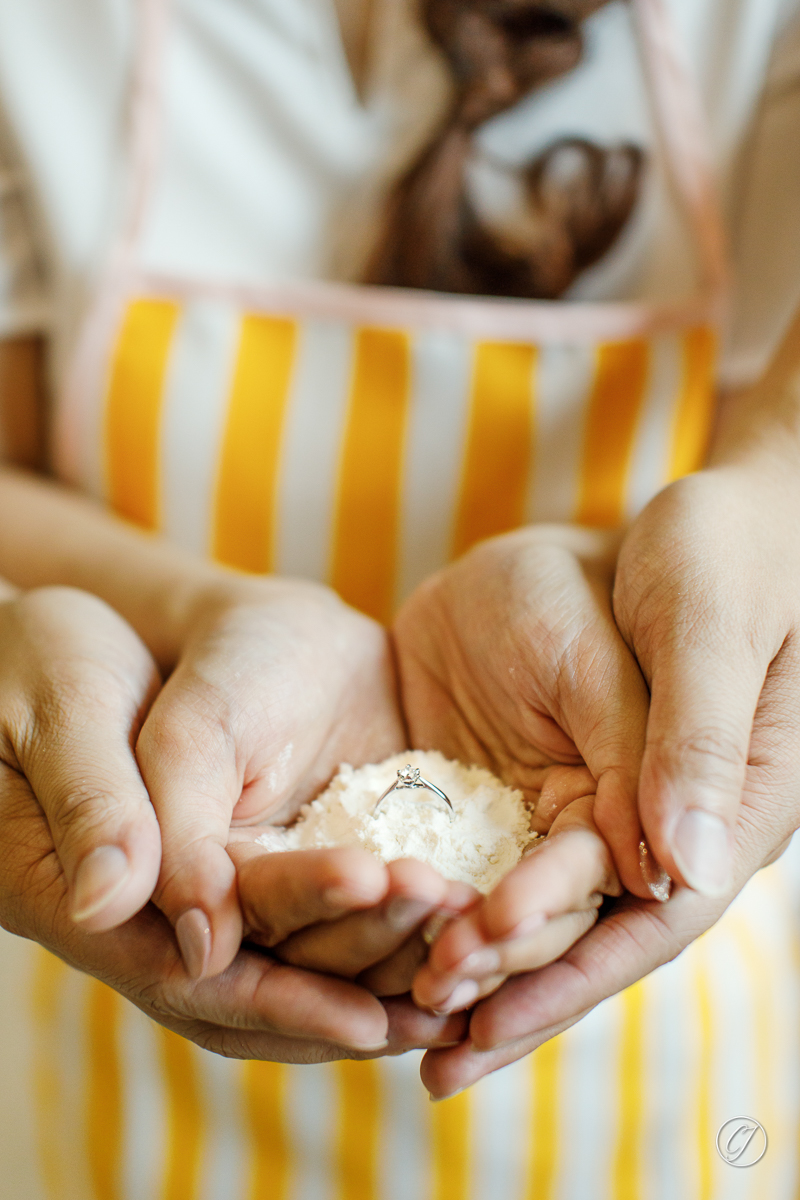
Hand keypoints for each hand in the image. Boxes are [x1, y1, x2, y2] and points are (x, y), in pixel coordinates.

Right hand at [0, 585, 460, 1059]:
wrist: (85, 637)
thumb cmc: (51, 658)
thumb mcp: (68, 707)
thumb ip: (97, 801)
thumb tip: (129, 908)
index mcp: (85, 895)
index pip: (187, 973)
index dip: (280, 998)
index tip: (367, 1011)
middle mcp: (145, 916)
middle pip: (255, 983)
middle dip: (354, 971)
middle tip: (443, 949)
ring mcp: (201, 892)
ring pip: (294, 958)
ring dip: (381, 962)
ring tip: (471, 950)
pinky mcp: (249, 858)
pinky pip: (313, 912)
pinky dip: (381, 925)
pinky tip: (452, 921)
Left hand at [421, 450, 799, 1096]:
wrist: (704, 518)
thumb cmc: (728, 549)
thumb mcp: (709, 621)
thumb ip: (694, 736)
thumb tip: (680, 867)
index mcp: (734, 805)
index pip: (653, 913)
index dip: (567, 956)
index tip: (478, 976)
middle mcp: (680, 828)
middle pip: (596, 934)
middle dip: (513, 986)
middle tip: (427, 1039)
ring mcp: (622, 809)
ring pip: (553, 913)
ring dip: (486, 970)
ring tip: (407, 1023)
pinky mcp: (568, 782)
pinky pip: (519, 859)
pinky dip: (468, 904)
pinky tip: (408, 939)